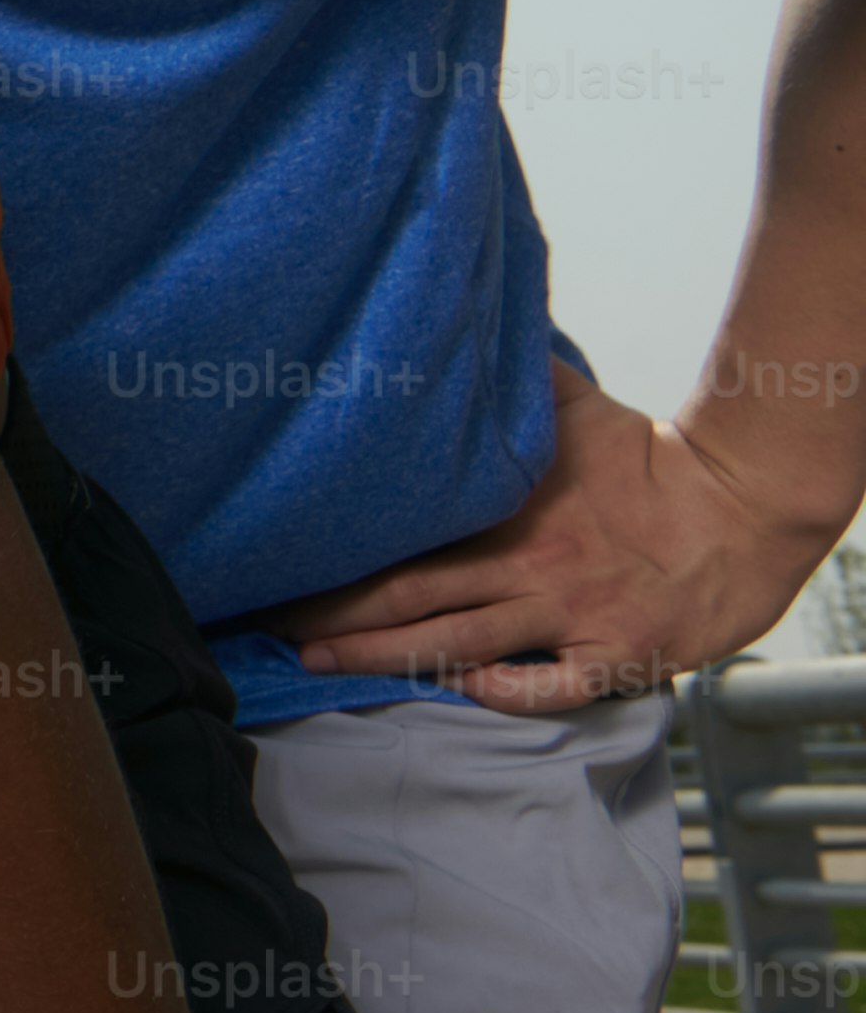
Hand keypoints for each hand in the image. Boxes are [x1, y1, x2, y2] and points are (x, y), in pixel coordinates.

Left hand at [268, 362, 834, 710]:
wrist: (745, 509)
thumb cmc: (651, 457)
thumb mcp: (571, 404)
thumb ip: (509, 379)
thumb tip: (458, 319)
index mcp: (507, 509)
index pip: (403, 535)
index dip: (334, 552)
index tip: (275, 560)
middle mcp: (530, 565)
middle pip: (409, 596)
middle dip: (333, 615)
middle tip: (266, 622)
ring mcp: (570, 614)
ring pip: (459, 645)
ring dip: (383, 657)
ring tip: (315, 663)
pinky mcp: (615, 654)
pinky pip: (550, 688)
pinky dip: (500, 693)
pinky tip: (455, 690)